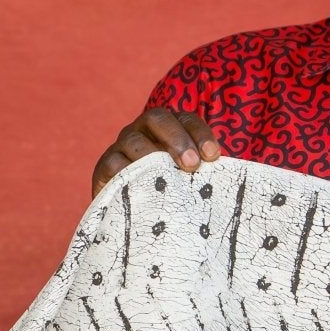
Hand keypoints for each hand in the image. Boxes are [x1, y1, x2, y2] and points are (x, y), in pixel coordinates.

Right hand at [91, 109, 219, 195]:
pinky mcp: (105, 165)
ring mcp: (122, 145)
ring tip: (167, 176)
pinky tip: (142, 186)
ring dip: (152, 155)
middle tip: (192, 164)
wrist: (130, 212)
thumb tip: (224, 179)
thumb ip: (201, 174)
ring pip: (134, 140)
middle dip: (177, 138)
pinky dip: (127, 171)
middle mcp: (144, 130)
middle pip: (157, 118)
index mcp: (168, 129)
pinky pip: (113, 163)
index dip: (201, 133)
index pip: (186, 119)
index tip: (213, 156)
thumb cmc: (167, 192)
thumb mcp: (186, 179)